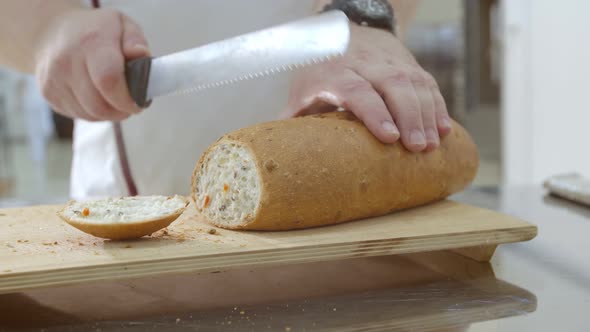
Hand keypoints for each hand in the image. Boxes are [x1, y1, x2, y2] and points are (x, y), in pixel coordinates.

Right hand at [34, 8, 148, 120]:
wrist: (51, 32)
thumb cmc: (94, 31)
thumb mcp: (121, 24)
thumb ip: (135, 41)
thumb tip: (141, 55)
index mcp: (91, 42)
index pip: (108, 80)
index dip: (127, 99)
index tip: (139, 101)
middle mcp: (67, 61)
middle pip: (99, 105)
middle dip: (121, 110)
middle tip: (130, 103)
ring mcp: (54, 79)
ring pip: (91, 114)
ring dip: (109, 113)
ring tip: (116, 99)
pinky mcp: (48, 94)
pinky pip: (79, 115)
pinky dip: (94, 113)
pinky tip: (98, 98)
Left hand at [285, 24, 451, 151]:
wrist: (349, 30)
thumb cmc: (322, 71)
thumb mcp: (304, 91)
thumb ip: (296, 120)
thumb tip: (281, 156)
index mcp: (337, 72)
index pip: (358, 90)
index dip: (375, 113)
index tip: (390, 137)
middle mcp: (367, 64)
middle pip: (394, 85)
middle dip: (409, 116)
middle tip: (417, 148)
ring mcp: (392, 63)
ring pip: (415, 84)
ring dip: (427, 115)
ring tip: (431, 146)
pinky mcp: (410, 65)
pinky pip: (428, 83)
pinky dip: (439, 106)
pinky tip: (444, 130)